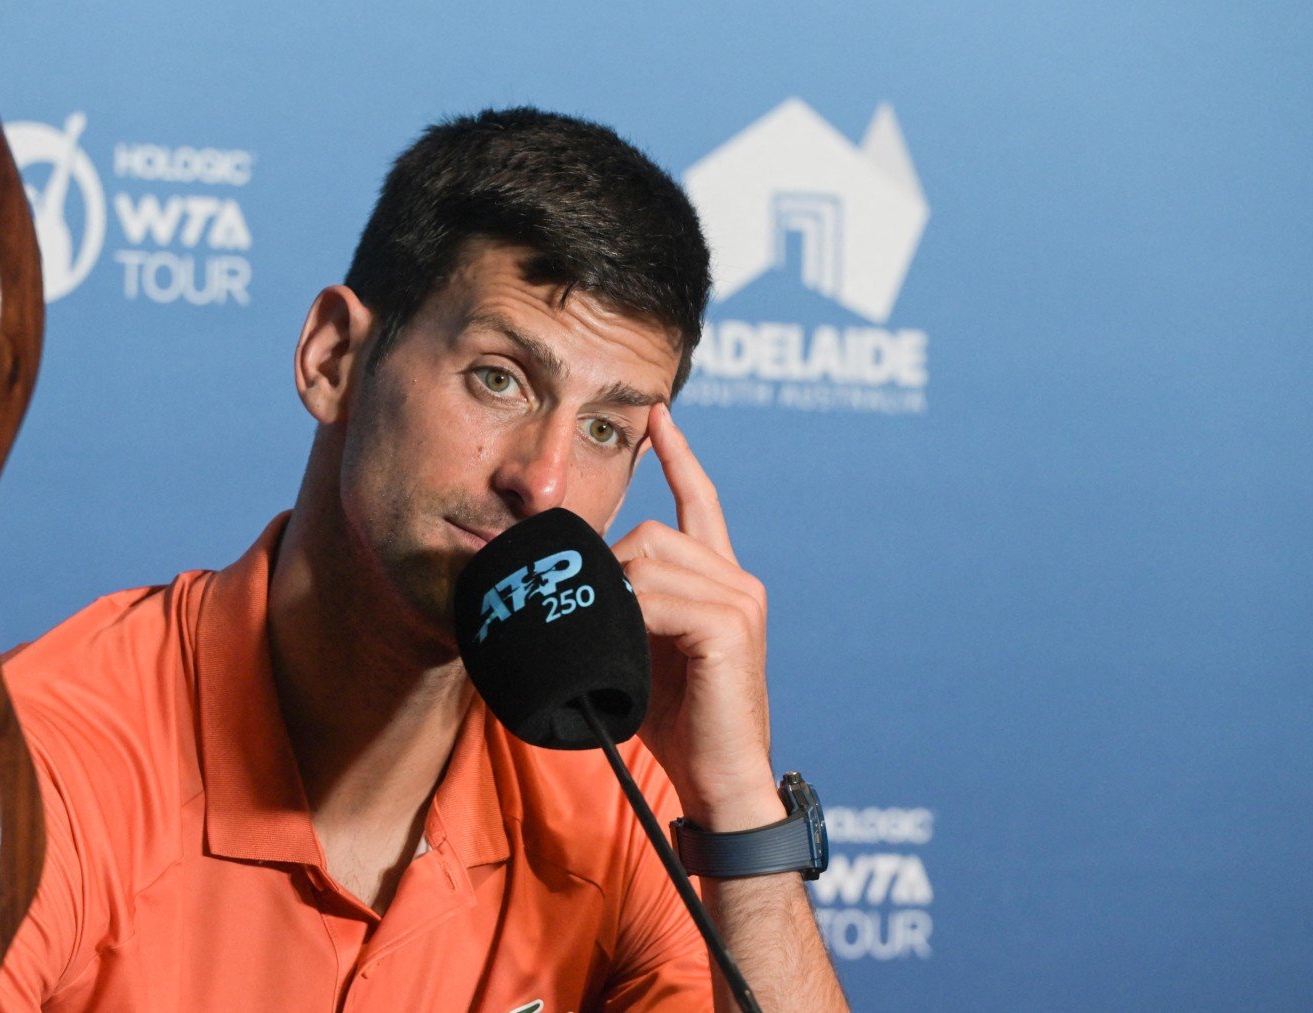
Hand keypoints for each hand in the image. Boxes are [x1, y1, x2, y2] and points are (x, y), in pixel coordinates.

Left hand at [613, 403, 783, 831]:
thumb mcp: (638, 652)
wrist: (718, 781)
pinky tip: (631, 649)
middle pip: (651, 534)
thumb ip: (622, 608)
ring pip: (649, 560)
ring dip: (614, 598)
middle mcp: (737, 582)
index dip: (678, 456)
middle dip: (607, 567)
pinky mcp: (731, 626)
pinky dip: (631, 618)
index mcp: (719, 583)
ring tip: (613, 644)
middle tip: (591, 618)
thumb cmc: (677, 725)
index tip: (658, 415)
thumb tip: (573, 583)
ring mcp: (740, 600)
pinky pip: (658, 597)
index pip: (700, 502)